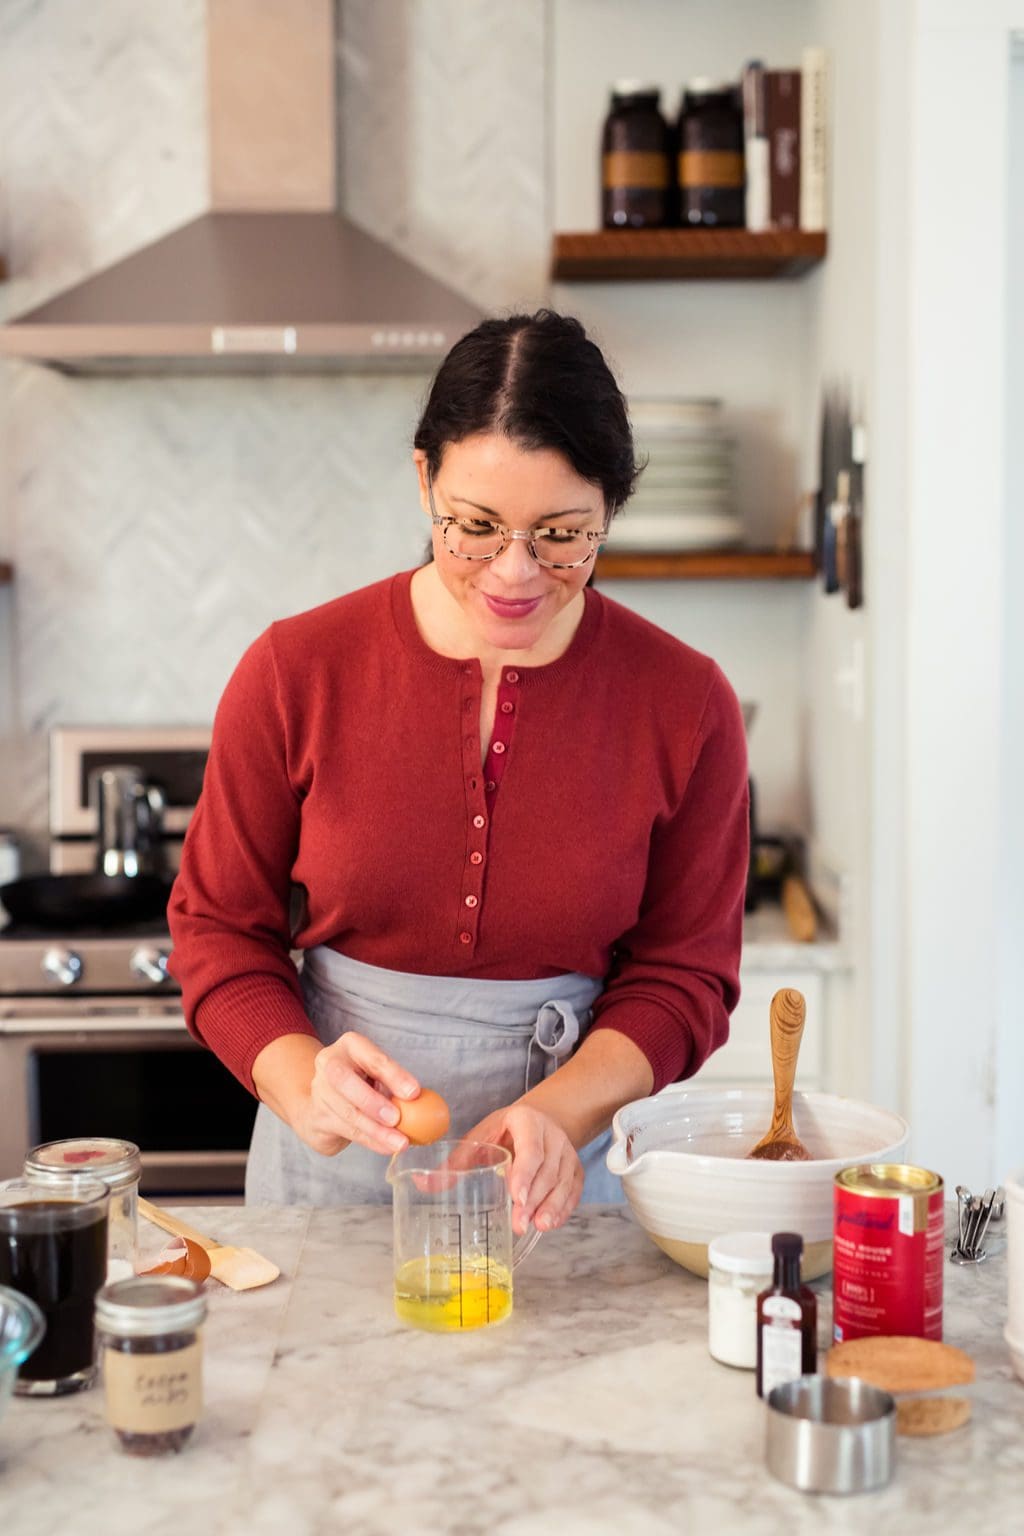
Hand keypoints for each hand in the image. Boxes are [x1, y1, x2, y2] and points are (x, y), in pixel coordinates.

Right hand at [292, 1031, 418, 1157]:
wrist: (322, 1102)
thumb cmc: (360, 1082)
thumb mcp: (376, 1073)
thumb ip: (393, 1083)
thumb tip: (418, 1101)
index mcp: (350, 1046)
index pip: (372, 1058)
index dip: (393, 1075)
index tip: (414, 1093)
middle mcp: (329, 1064)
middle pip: (345, 1081)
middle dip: (372, 1101)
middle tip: (396, 1118)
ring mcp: (319, 1091)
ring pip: (348, 1112)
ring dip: (376, 1130)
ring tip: (399, 1142)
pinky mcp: (317, 1117)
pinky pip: (347, 1131)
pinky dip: (370, 1141)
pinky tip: (386, 1147)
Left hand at [464, 1103, 582, 1235]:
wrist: (539, 1120)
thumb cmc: (504, 1132)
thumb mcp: (480, 1137)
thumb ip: (456, 1162)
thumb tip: (424, 1183)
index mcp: (526, 1121)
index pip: (530, 1149)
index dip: (524, 1173)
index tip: (515, 1197)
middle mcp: (552, 1135)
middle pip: (546, 1171)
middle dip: (532, 1200)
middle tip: (518, 1225)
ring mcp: (567, 1152)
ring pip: (562, 1182)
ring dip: (550, 1207)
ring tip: (536, 1227)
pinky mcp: (575, 1168)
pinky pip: (573, 1191)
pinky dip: (563, 1208)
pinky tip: (549, 1224)